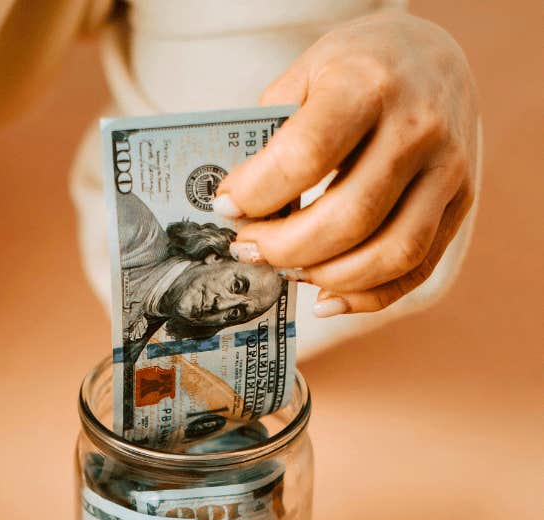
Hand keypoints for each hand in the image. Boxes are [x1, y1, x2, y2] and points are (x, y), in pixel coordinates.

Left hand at [215, 13, 477, 314]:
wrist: (434, 54)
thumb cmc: (358, 69)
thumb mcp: (309, 72)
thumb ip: (275, 135)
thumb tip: (239, 207)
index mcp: (370, 84)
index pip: (306, 156)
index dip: (257, 192)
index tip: (227, 206)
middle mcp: (418, 128)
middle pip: (349, 218)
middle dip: (284, 248)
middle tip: (249, 248)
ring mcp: (448, 169)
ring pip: (389, 254)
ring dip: (325, 277)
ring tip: (286, 268)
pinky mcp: (461, 203)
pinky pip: (415, 270)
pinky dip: (366, 297)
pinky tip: (324, 297)